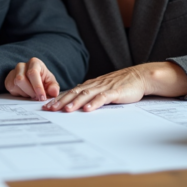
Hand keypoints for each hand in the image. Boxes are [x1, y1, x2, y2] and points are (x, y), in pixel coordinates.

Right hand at [4, 57, 59, 100]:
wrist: (32, 81)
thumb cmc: (43, 80)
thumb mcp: (51, 83)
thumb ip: (54, 87)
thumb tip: (53, 92)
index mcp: (34, 63)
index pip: (33, 73)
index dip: (37, 86)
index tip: (42, 97)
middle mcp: (22, 65)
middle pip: (21, 79)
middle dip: (31, 91)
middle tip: (37, 98)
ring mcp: (13, 72)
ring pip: (16, 84)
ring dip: (26, 93)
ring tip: (32, 94)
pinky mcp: (8, 81)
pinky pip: (12, 89)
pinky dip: (20, 94)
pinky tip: (26, 93)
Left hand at [43, 62, 186, 111]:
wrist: (140, 76)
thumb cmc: (122, 84)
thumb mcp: (103, 89)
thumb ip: (91, 94)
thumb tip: (78, 102)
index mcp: (91, 85)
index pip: (71, 92)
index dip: (59, 99)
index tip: (47, 107)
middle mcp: (95, 85)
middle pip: (75, 93)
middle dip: (61, 101)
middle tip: (50, 109)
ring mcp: (104, 88)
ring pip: (86, 95)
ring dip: (75, 103)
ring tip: (66, 110)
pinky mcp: (115, 92)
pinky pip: (103, 98)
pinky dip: (95, 103)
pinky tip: (88, 109)